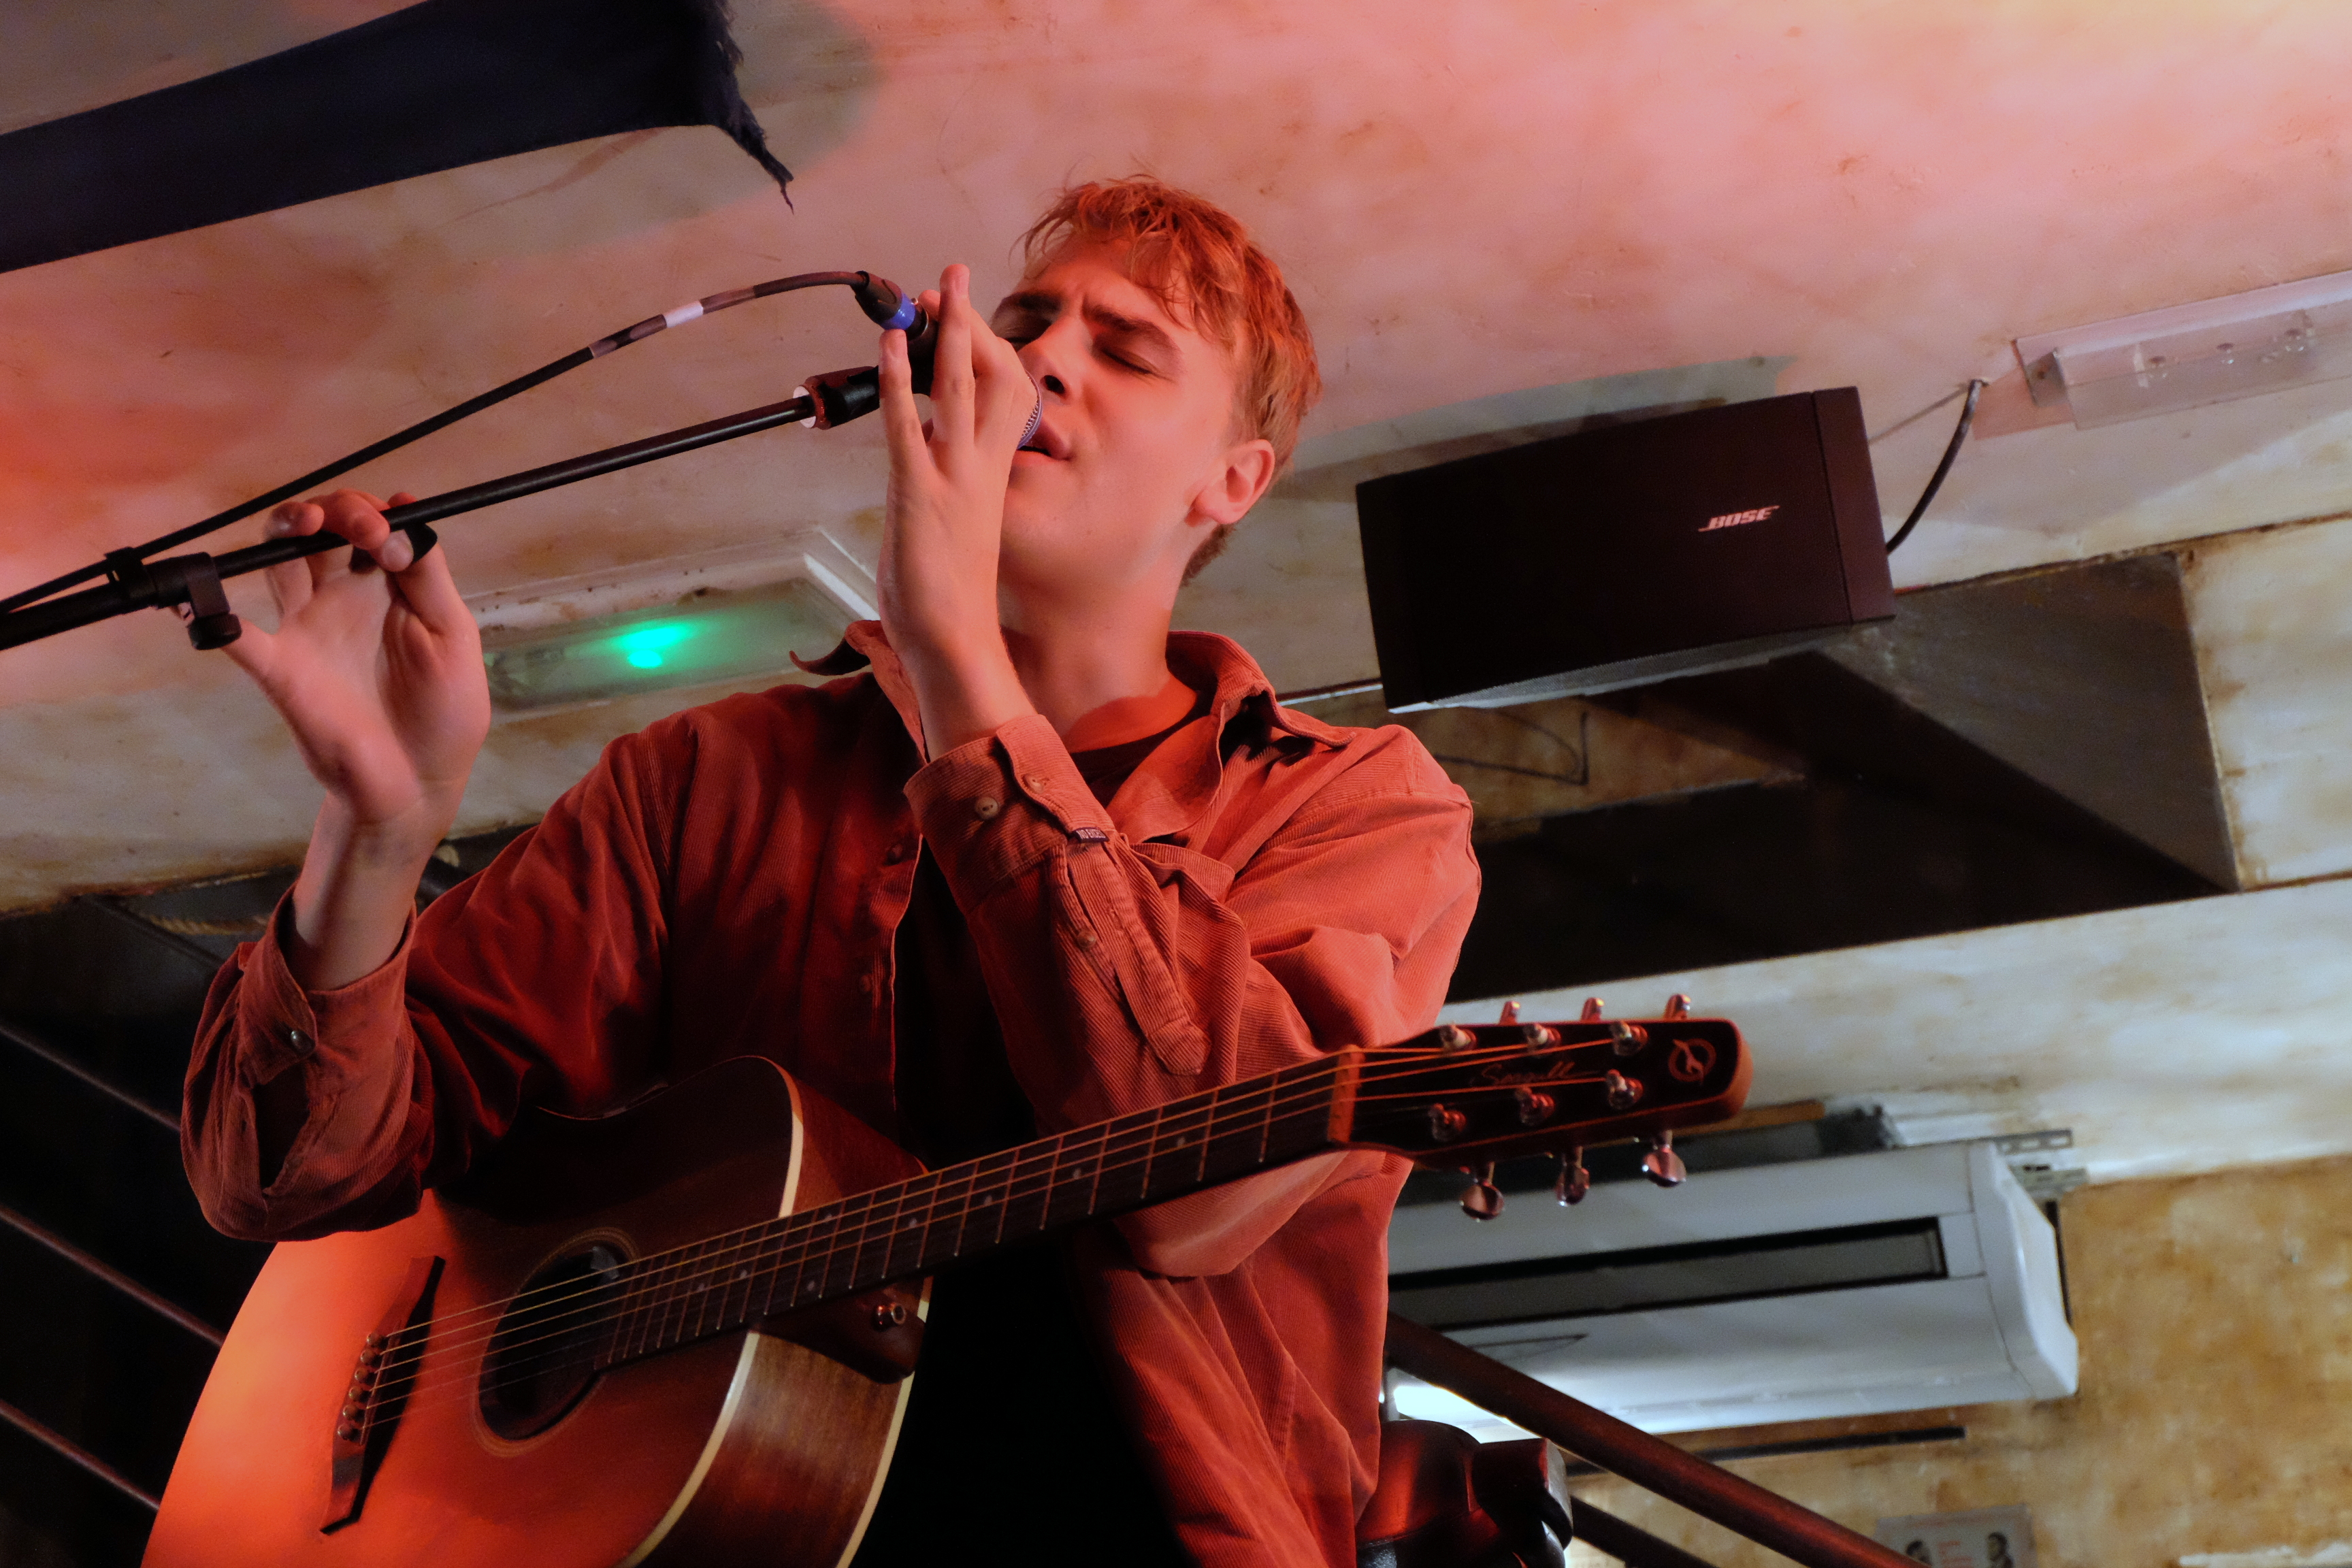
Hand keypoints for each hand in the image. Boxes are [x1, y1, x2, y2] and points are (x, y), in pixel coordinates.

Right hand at [225, 489, 490, 857]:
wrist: (418, 782)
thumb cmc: (443, 709)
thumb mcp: (453, 634)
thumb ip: (428, 575)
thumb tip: (404, 508)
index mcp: (388, 586)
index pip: (366, 524)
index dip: (372, 513)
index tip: (390, 534)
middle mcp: (342, 597)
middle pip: (318, 531)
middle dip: (333, 510)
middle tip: (359, 529)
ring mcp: (307, 629)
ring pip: (276, 562)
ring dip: (283, 531)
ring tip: (304, 525)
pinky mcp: (281, 670)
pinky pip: (236, 638)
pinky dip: (210, 614)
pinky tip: (193, 597)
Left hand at [876, 264, 1038, 753]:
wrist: (957, 642)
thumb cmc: (951, 602)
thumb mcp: (955, 534)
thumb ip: (946, 492)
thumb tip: (925, 464)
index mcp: (991, 479)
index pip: (1006, 402)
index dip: (991, 355)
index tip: (971, 321)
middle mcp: (980, 470)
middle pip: (990, 378)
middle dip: (972, 323)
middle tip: (956, 273)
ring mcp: (953, 478)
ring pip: (959, 389)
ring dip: (947, 332)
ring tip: (935, 284)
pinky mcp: (919, 493)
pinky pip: (910, 423)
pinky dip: (901, 377)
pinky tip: (893, 342)